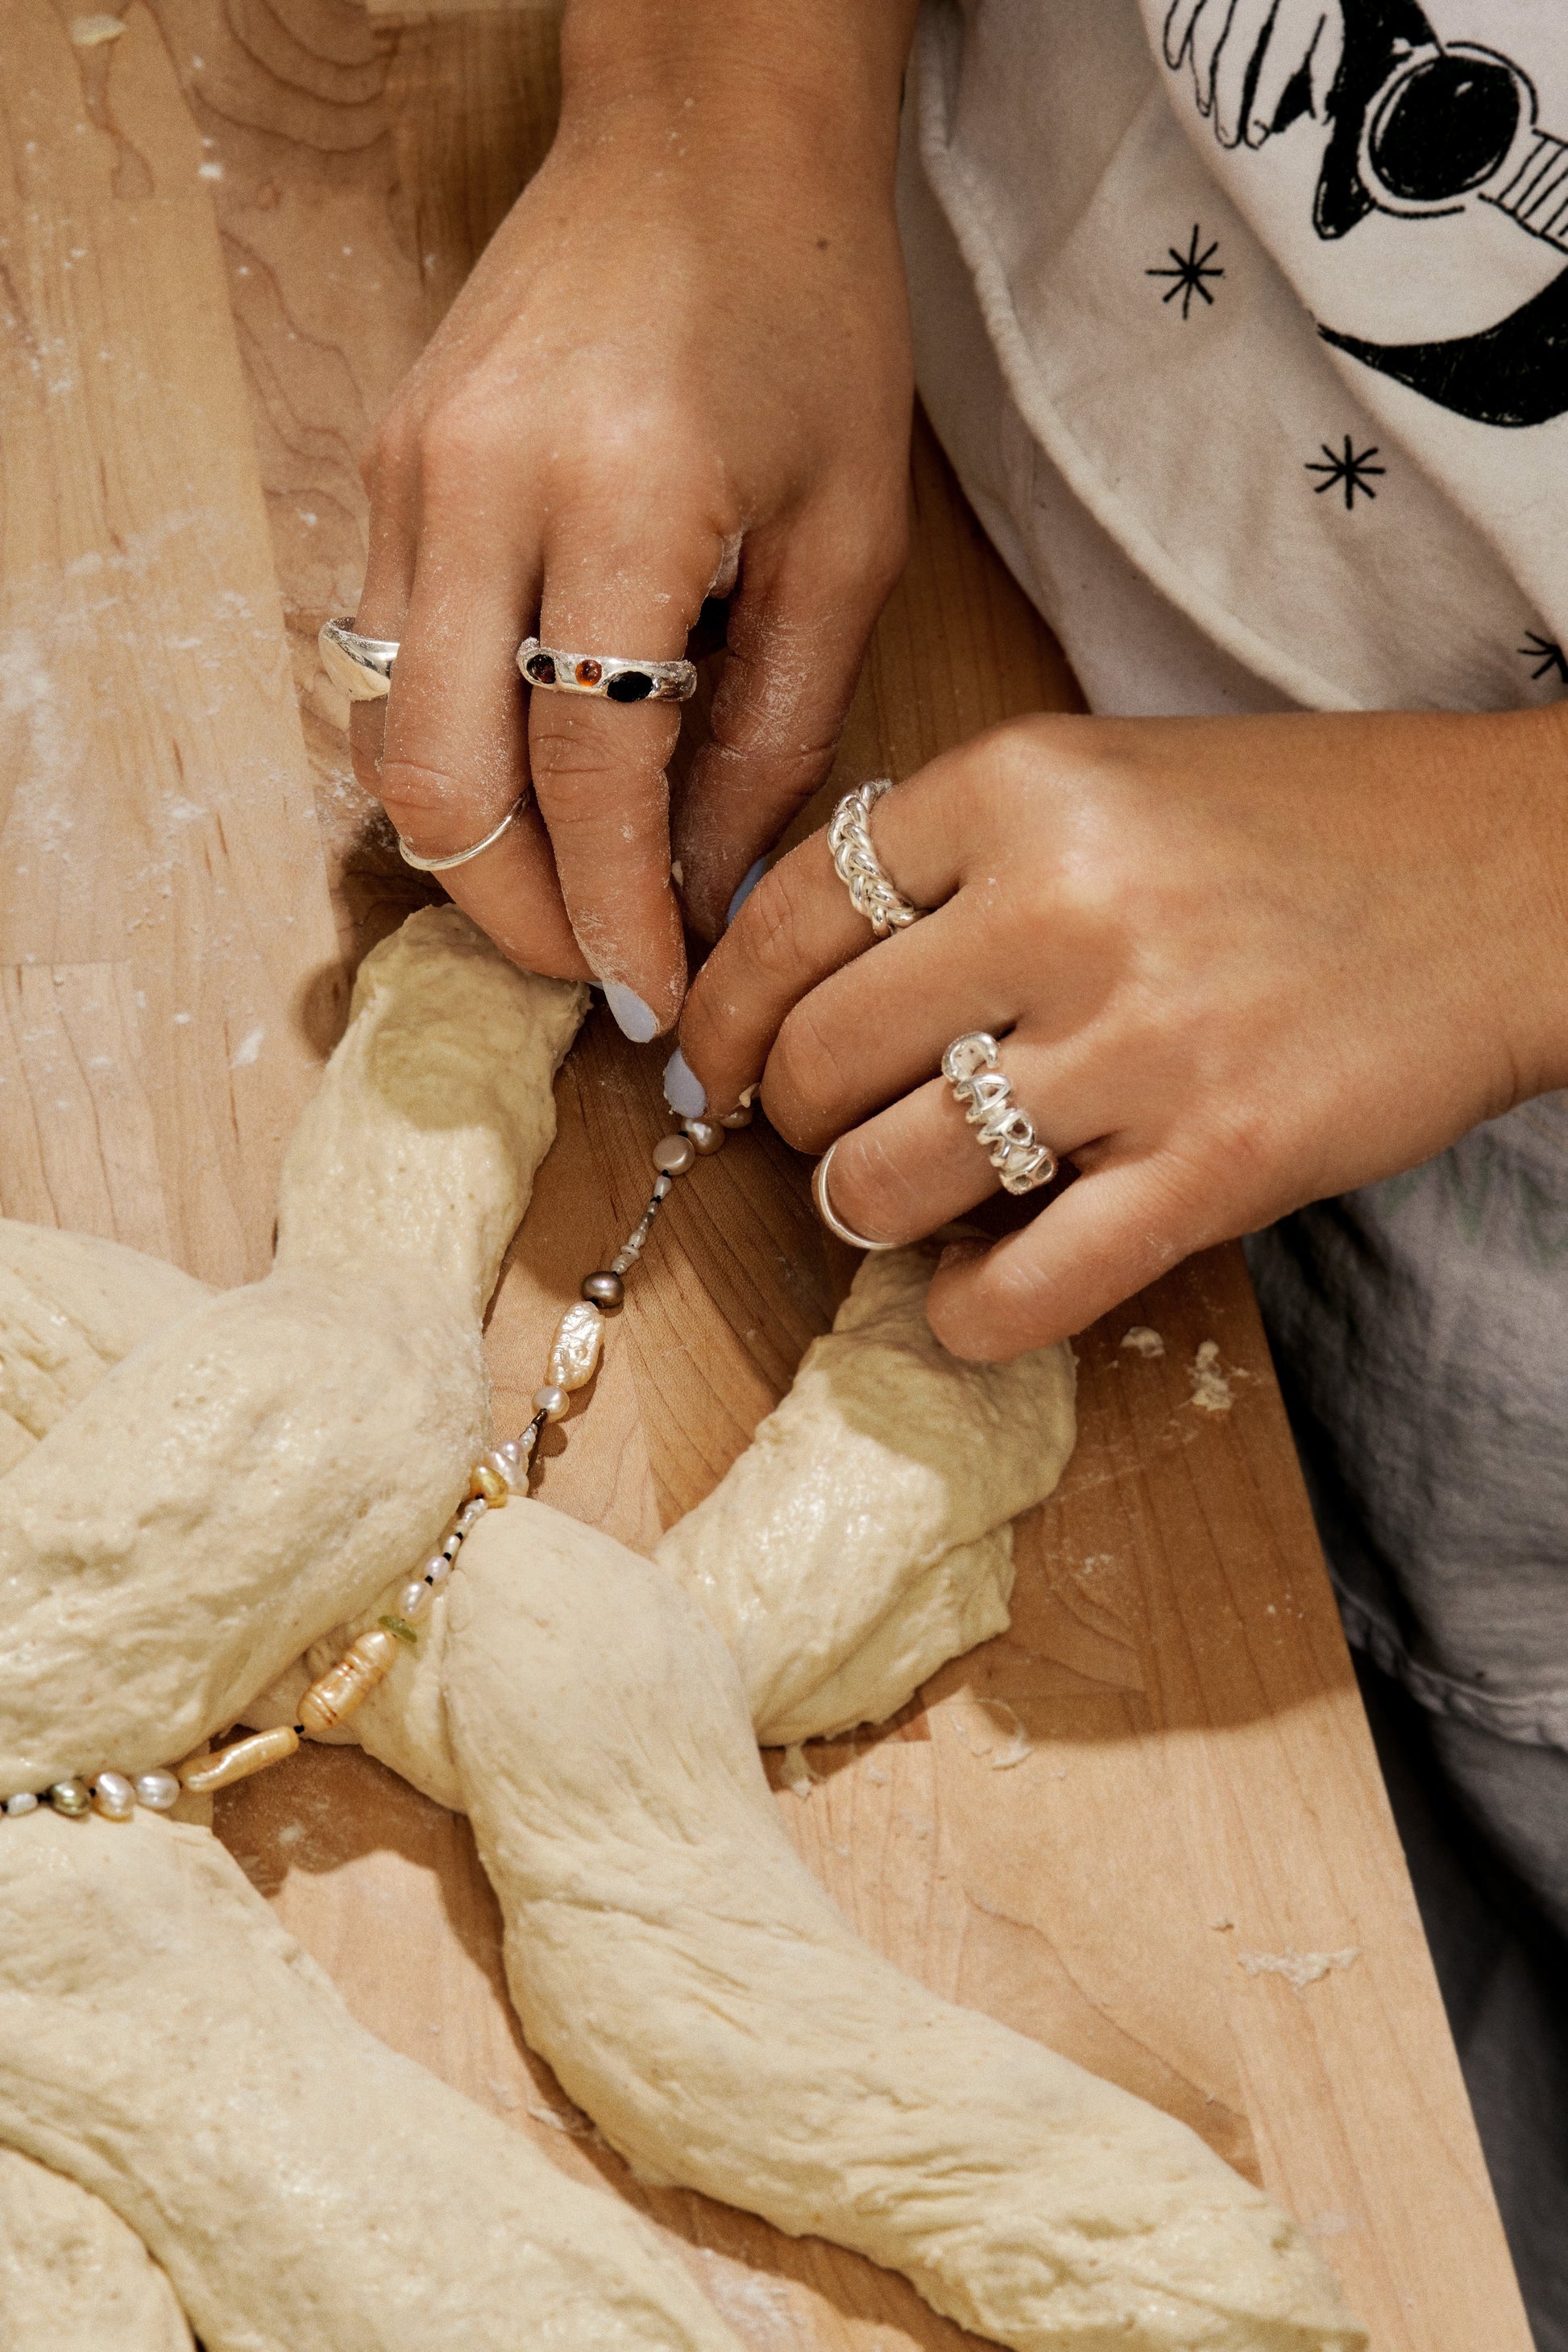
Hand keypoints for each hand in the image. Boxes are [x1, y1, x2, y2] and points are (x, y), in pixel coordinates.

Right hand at [351, 2, 914, 1034]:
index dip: (617, 916)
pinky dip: (453, 750)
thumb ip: (774, 732)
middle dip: (519, 915)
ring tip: (577, 893)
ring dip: (474, 846)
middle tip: (602, 972)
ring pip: (386, 737)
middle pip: (440, 786)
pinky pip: (385, 660)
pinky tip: (538, 779)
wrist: (699, 134)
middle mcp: (477, 492)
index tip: (656, 999)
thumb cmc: (804, 316)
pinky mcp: (381, 469)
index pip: (583, 780)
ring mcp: (405, 477)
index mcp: (619, 502)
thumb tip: (712, 891)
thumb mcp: (845, 539)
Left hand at [673, 705, 1567, 1357]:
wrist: (1515, 878)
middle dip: (792, 1116)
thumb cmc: (1302, 828)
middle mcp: (1063, 904)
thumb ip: (952, 854)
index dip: (720, 1009)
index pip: (785, 916)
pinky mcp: (1218, 1164)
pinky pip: (1022, 1285)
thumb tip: (784, 968)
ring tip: (898, 1197)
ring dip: (864, 1208)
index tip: (708, 1058)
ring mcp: (1141, 1043)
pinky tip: (971, 1296)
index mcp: (1020, 782)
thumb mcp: (1107, 777)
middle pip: (819, 1057)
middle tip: (826, 1128)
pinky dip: (968, 1314)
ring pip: (888, 1175)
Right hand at [1163, 0, 1343, 148]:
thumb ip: (1329, 58)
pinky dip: (1175, 31)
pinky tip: (1173, 59)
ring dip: (1203, 75)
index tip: (1254, 138)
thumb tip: (1323, 112)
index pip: (1279, 56)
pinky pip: (1185, 2)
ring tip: (1204, 107)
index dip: (1264, 101)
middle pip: (1238, 52)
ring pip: (1209, 31)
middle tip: (1227, 138)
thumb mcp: (1333, 10)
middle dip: (1230, 100)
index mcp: (1303, 0)